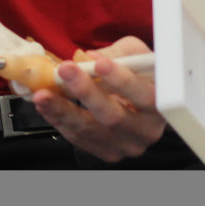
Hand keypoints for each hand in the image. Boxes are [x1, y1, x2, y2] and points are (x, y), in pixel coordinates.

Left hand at [31, 36, 166, 161]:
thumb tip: (88, 57)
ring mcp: (126, 145)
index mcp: (161, 104)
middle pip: (113, 116)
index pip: (143, 95)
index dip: (121, 80)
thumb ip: (116, 53)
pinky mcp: (107, 152)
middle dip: (85, 92)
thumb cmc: (139, 73)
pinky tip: (46, 105)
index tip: (100, 64)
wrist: (141, 100)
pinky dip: (60, 120)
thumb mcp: (135, 54)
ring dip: (63, 109)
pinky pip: (79, 138)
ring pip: (91, 130)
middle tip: (64, 71)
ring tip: (43, 93)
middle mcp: (146, 130)